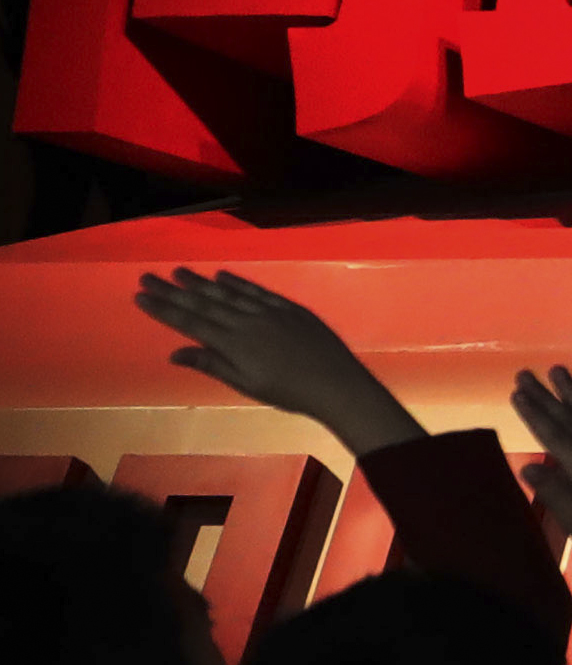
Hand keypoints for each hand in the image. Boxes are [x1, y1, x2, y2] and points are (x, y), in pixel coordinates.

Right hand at [136, 270, 423, 455]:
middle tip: (147, 276)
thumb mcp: (246, 384)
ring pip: (227, 292)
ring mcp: (269, 312)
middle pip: (203, 303)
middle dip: (172, 290)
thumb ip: (212, 365)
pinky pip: (257, 290)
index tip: (141, 296)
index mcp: (233, 343)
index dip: (164, 309)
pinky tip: (222, 274)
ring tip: (178, 272)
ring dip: (200, 282)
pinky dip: (237, 282)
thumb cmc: (289, 392)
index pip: (190, 322)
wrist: (336, 384)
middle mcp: (246, 322)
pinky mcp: (289, 308)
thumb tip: (174, 354)